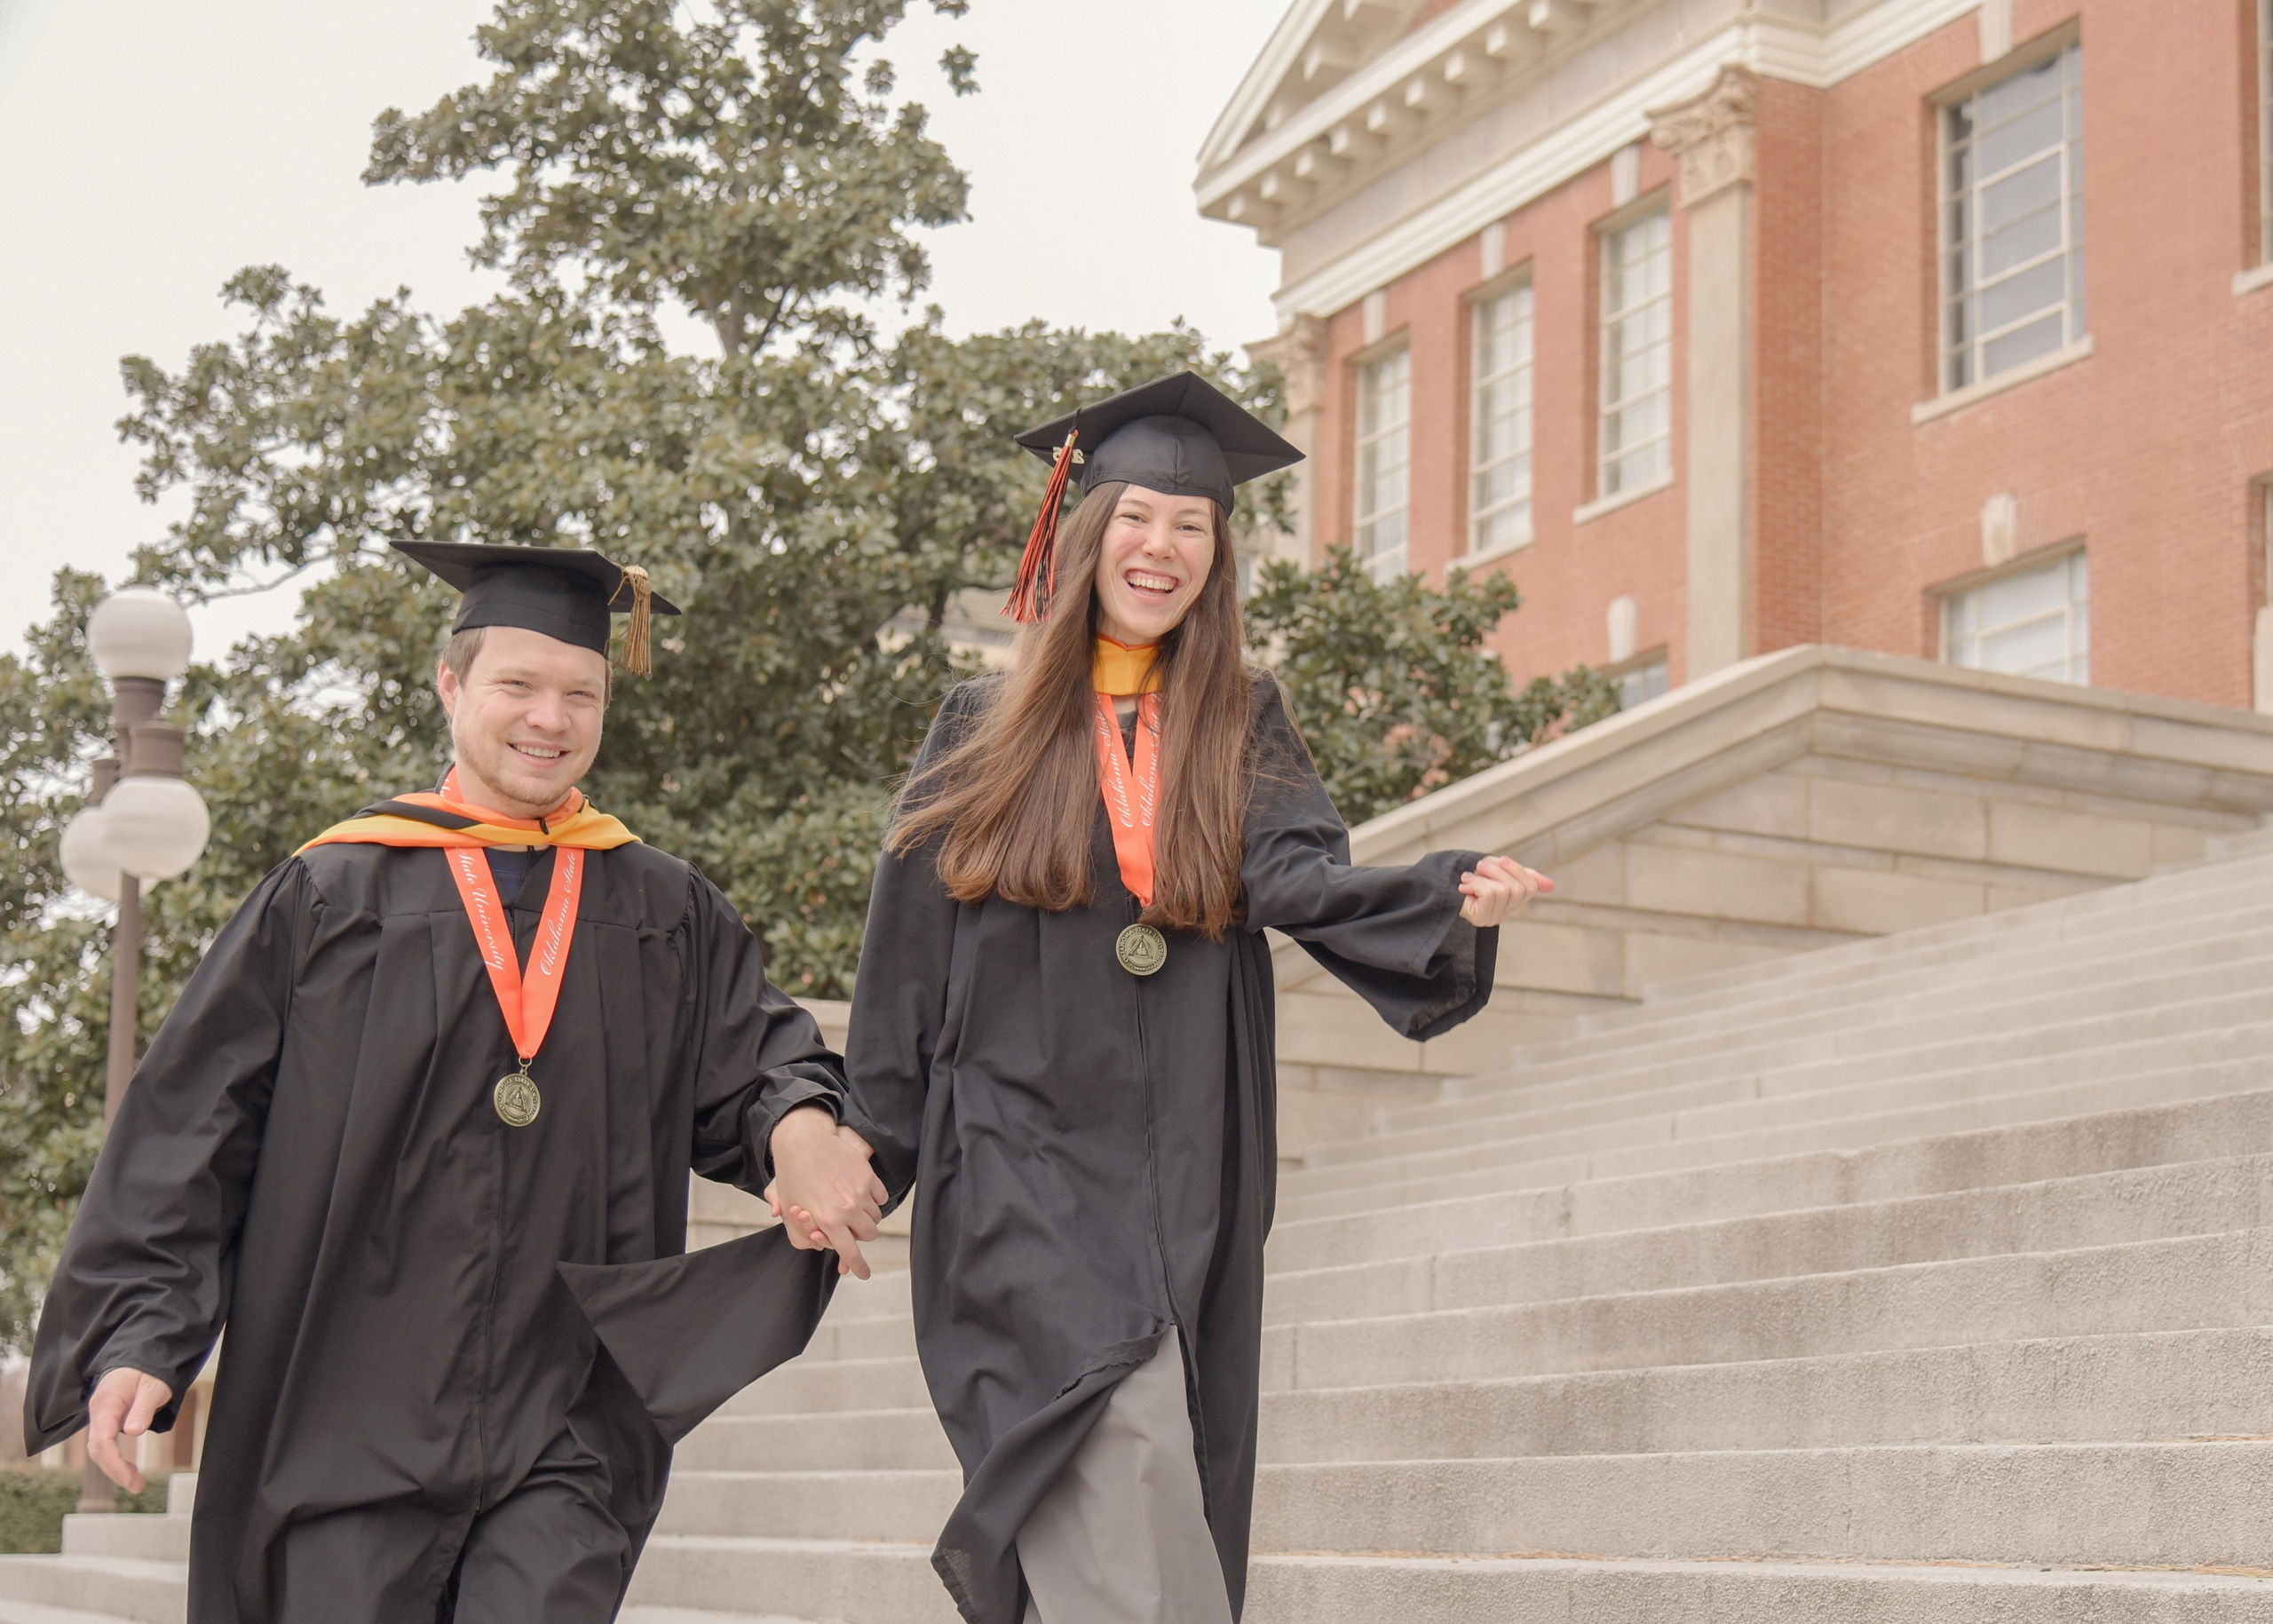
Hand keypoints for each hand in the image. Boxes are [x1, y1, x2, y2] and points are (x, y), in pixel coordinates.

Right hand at [86, 1367, 171, 1492]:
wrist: (141, 1358)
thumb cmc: (149, 1371)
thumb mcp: (153, 1386)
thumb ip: (143, 1408)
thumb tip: (132, 1432)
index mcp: (106, 1403)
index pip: (102, 1440)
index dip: (113, 1463)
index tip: (129, 1479)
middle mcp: (99, 1411)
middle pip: (97, 1449)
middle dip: (114, 1471)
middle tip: (137, 1486)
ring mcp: (101, 1417)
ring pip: (100, 1449)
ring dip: (115, 1468)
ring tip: (136, 1483)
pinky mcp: (107, 1421)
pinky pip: (106, 1444)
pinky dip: (115, 1459)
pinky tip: (129, 1469)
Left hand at [768, 1107, 885, 1280]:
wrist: (804, 1142)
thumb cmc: (793, 1177)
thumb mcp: (790, 1209)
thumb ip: (800, 1234)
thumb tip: (814, 1246)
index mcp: (828, 1221)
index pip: (850, 1253)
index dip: (859, 1266)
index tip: (864, 1273)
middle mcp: (848, 1209)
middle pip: (868, 1234)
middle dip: (861, 1235)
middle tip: (853, 1228)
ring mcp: (860, 1191)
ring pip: (876, 1216)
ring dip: (867, 1217)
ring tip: (853, 1208)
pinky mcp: (868, 1176)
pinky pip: (880, 1197)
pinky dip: (874, 1199)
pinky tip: (861, 1194)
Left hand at [1458, 854, 1551, 927]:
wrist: (1436, 885)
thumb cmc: (1468, 876)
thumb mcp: (1496, 870)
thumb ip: (1520, 875)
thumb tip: (1551, 886)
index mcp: (1511, 901)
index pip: (1530, 886)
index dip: (1518, 870)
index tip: (1500, 859)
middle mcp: (1505, 913)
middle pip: (1519, 888)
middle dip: (1498, 871)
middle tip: (1480, 865)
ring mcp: (1493, 918)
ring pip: (1504, 890)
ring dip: (1484, 877)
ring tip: (1468, 876)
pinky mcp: (1481, 918)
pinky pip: (1490, 894)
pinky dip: (1476, 884)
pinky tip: (1464, 886)